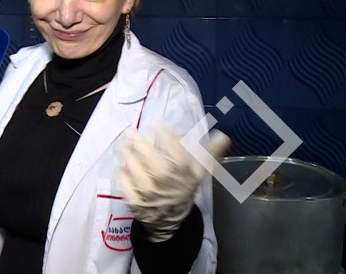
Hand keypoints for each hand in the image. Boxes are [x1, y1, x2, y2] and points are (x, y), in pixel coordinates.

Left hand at [120, 127, 230, 241]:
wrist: (172, 219)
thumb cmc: (185, 189)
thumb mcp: (201, 173)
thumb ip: (211, 154)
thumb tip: (222, 136)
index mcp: (185, 176)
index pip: (178, 153)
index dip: (167, 136)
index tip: (157, 125)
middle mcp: (167, 184)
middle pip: (152, 160)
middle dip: (141, 143)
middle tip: (134, 131)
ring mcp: (150, 194)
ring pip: (136, 170)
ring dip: (129, 155)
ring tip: (126, 145)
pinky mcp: (136, 202)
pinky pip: (126, 185)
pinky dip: (123, 175)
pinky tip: (122, 166)